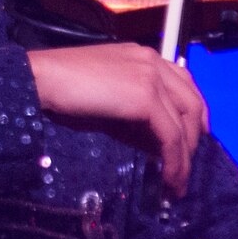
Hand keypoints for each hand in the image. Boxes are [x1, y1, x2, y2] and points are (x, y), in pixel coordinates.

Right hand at [28, 43, 208, 196]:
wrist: (43, 79)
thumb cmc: (63, 90)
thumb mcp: (106, 102)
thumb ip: (134, 116)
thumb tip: (154, 144)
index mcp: (143, 56)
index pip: (183, 82)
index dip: (194, 111)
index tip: (192, 137)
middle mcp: (153, 62)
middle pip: (192, 102)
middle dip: (194, 138)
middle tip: (187, 166)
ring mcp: (152, 78)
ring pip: (184, 122)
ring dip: (185, 157)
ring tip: (178, 182)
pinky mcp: (146, 98)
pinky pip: (171, 136)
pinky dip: (174, 161)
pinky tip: (169, 178)